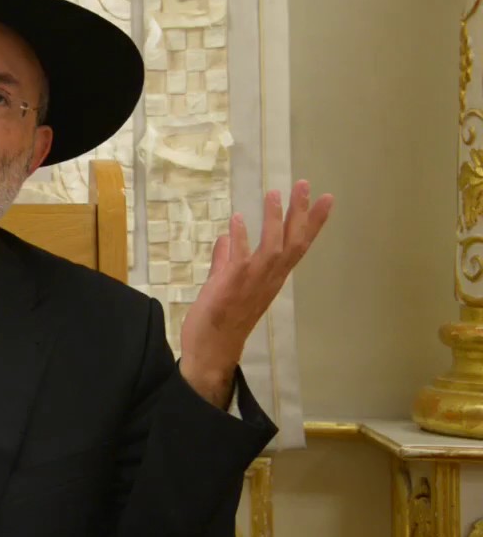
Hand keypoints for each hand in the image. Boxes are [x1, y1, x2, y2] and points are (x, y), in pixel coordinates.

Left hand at [180, 180, 333, 407]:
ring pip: (272, 248)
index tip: (325, 198)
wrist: (211, 352)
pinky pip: (240, 260)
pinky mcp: (231, 287)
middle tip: (306, 184)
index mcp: (271, 279)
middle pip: (293, 243)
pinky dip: (241, 240)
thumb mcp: (224, 284)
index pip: (298, 246)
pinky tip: (239, 220)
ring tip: (274, 194)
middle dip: (301, 213)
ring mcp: (252, 283)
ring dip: (274, 221)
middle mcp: (268, 280)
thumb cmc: (220, 321)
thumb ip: (226, 260)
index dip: (312, 223)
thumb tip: (227, 238)